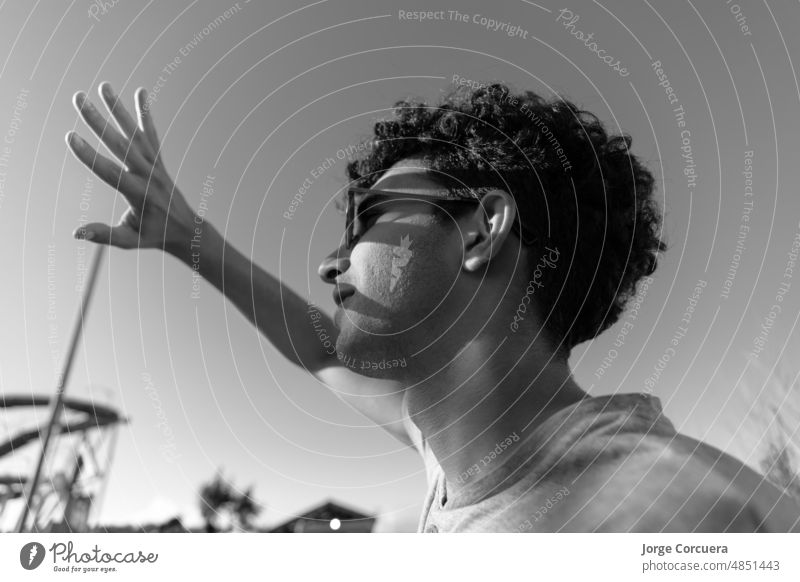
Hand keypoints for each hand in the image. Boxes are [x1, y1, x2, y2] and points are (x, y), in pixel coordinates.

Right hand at [66, 82, 195, 252]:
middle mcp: (148, 175)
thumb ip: (105, 234)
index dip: (89, 155)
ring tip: (103, 86)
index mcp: (138, 194)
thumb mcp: (130, 241)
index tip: (69, 136)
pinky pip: (152, 134)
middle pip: (120, 145)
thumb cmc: (154, 236)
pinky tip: (140, 91)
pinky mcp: (159, 161)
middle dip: (97, 121)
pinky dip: (145, 113)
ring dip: (118, 109)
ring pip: (135, 134)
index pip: (110, 172)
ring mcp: (155, 166)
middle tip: (78, 98)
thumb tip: (77, 233)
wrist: (186, 230)